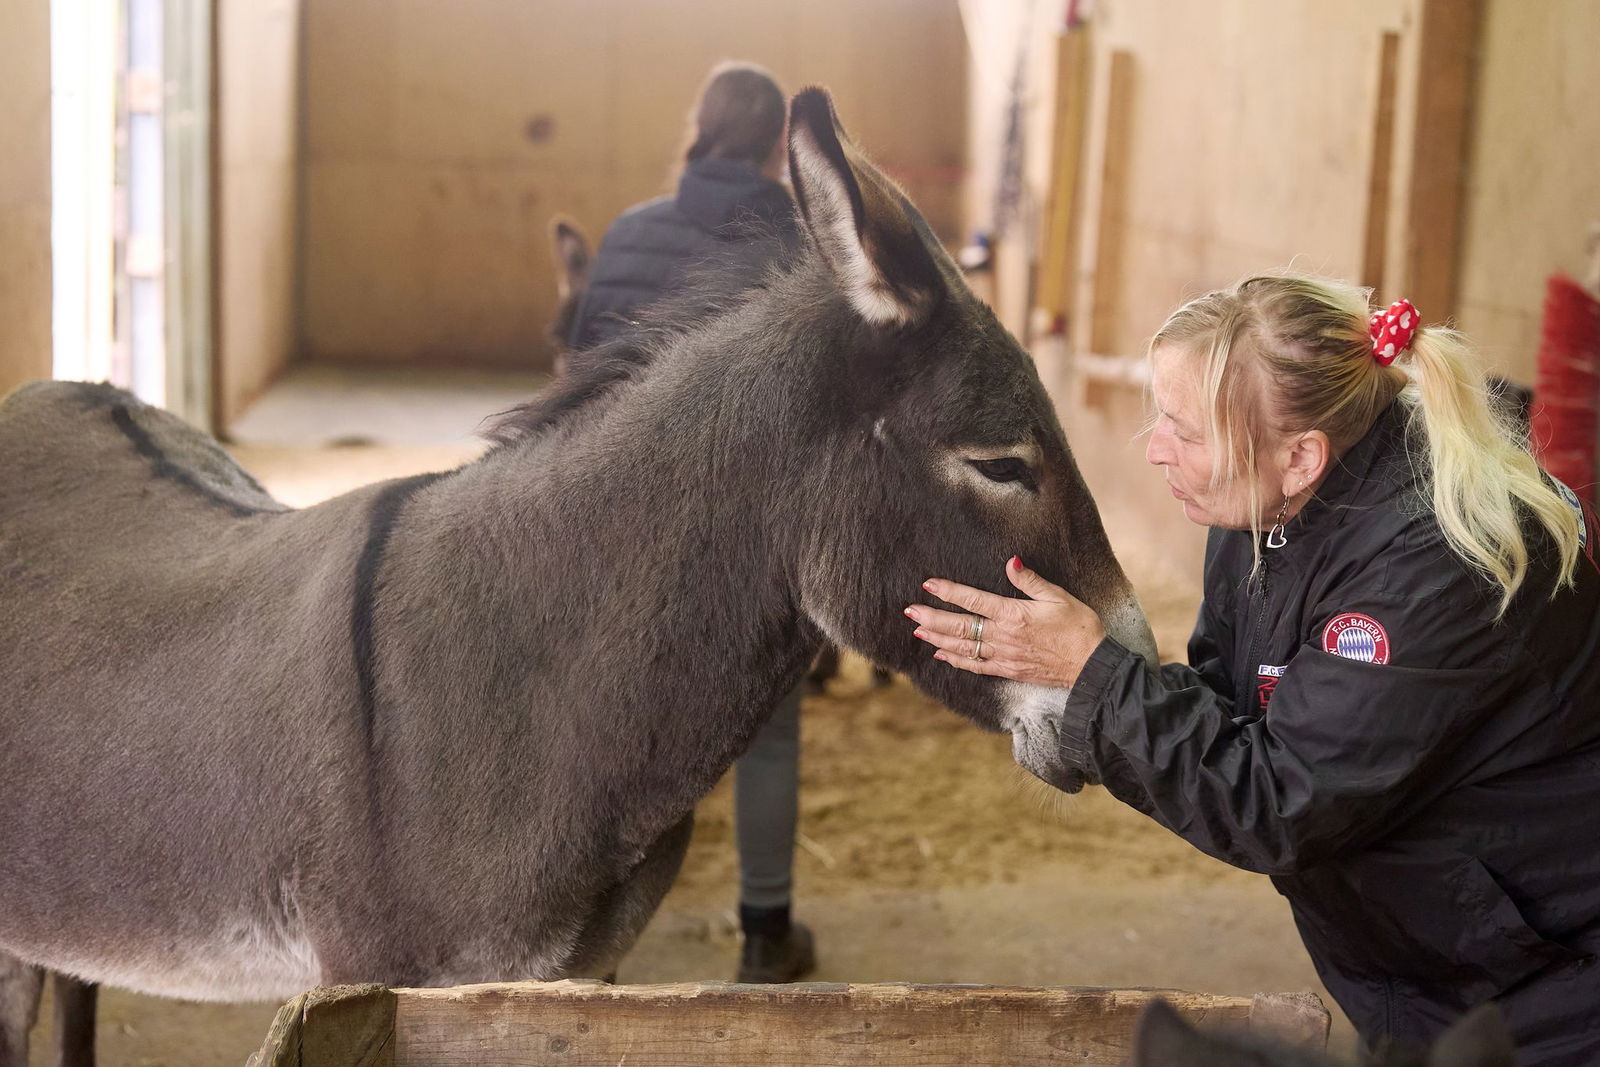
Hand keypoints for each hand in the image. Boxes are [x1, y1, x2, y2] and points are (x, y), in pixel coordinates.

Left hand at [905, 556, 1106, 688]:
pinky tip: (941, 655)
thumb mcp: (1058, 597)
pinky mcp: (1007, 670)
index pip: (973, 601)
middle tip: (910, 611)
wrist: (1090, 666)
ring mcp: (1003, 656)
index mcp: (1013, 615)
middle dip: (931, 618)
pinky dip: (956, 661)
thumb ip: (1030, 580)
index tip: (928, 585)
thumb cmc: (1079, 628)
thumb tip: (1011, 562)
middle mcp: (1002, 637)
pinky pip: (976, 666)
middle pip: (959, 627)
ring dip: (937, 639)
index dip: (948, 592)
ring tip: (918, 631)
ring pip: (962, 648)